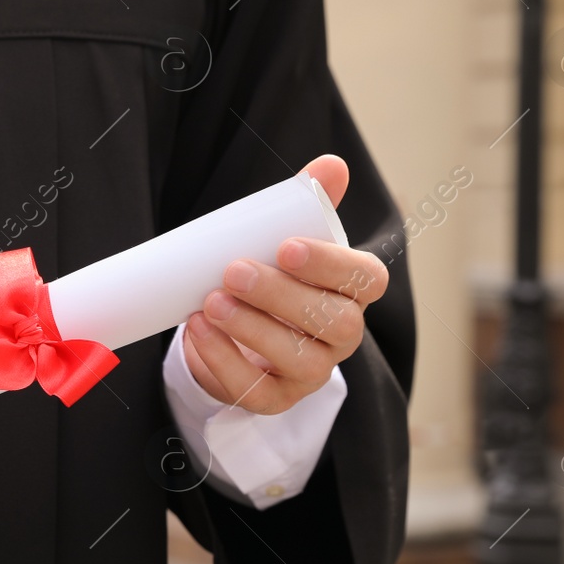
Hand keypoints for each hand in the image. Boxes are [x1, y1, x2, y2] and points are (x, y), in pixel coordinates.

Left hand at [183, 154, 388, 414]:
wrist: (237, 329)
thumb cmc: (271, 276)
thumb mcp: (287, 237)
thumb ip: (308, 202)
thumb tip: (332, 165)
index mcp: (352, 291)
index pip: (365, 280)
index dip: (331, 264)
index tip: (286, 246)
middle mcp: (342, 334)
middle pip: (332, 322)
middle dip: (281, 296)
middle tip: (234, 271)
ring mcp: (311, 371)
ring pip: (296, 358)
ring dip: (251, 329)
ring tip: (210, 302)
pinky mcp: (275, 399)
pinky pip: (256, 390)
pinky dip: (223, 360)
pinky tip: (198, 330)